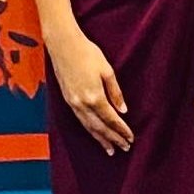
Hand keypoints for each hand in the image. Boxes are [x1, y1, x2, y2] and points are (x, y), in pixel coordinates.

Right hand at [47, 26, 132, 154]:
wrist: (63, 45)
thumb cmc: (87, 53)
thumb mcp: (107, 71)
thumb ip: (115, 92)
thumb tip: (122, 110)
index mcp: (94, 96)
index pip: (111, 119)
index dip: (122, 130)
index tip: (130, 138)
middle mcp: (82, 104)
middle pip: (100, 127)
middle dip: (113, 139)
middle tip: (124, 148)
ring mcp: (73, 103)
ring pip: (88, 127)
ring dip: (100, 139)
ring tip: (110, 149)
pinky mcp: (67, 100)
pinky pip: (80, 120)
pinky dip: (89, 130)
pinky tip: (94, 133)